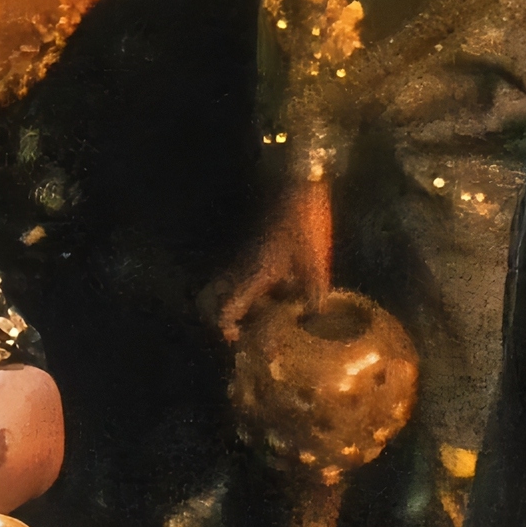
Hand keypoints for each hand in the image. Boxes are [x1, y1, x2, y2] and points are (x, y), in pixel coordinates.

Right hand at [213, 175, 334, 343]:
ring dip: (235, 301)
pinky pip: (239, 274)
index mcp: (253, 276)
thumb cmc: (304, 224)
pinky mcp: (251, 247)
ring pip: (224, 285)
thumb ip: (314, 292)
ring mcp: (243, 256)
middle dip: (219, 315)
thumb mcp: (315, 261)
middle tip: (241, 328)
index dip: (226, 329)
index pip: (225, 310)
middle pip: (210, 296)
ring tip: (259, 313)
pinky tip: (274, 292)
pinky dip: (247, 288)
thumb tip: (313, 316)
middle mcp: (240, 268)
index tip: (238, 340)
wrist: (296, 186)